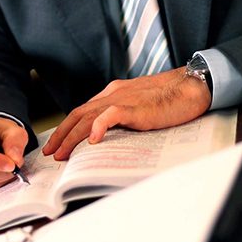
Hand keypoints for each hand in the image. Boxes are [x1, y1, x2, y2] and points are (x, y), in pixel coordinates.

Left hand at [43, 67, 210, 159]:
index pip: (82, 111)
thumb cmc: (168, 99)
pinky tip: (93, 140)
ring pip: (89, 117)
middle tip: (51, 153)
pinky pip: (111, 115)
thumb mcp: (137, 107)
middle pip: (78, 115)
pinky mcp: (135, 107)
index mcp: (112, 94)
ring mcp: (122, 100)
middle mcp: (112, 95)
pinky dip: (99, 127)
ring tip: (63, 153)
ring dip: (73, 137)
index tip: (57, 143)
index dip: (67, 128)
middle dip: (62, 135)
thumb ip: (121, 117)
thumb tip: (107, 135)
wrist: (190, 87)